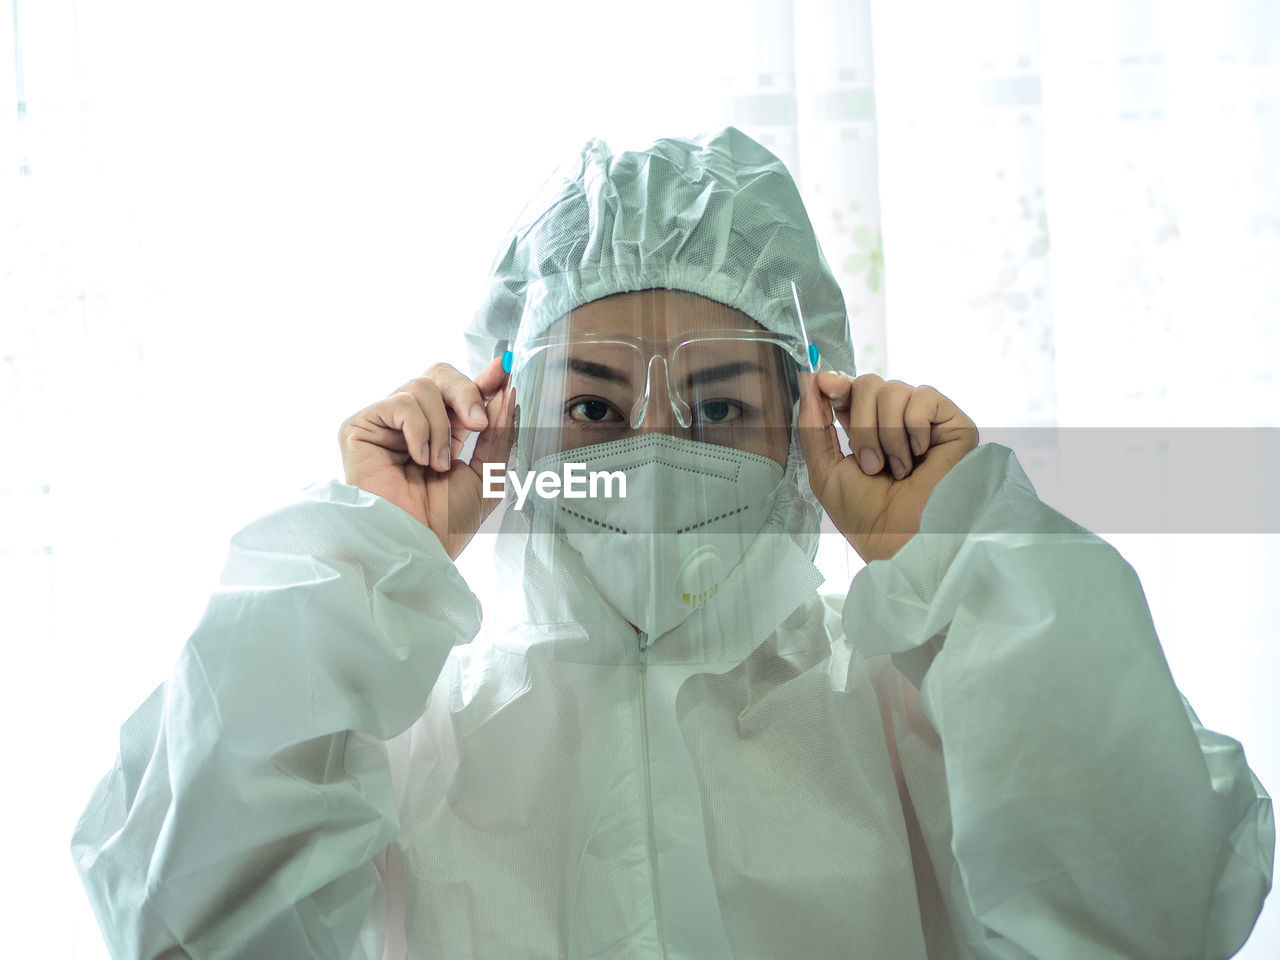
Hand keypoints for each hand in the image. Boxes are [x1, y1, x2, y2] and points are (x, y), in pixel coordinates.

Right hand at [338, 358, 514, 559]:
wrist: (416, 545)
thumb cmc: (446, 522)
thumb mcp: (486, 473)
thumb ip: (498, 432)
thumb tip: (506, 391)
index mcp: (445, 432)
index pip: (461, 391)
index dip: (484, 377)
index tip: (506, 368)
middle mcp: (414, 424)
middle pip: (440, 375)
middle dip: (466, 393)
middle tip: (479, 423)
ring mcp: (386, 424)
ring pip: (422, 387)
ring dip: (441, 429)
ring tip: (436, 464)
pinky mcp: (360, 427)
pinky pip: (401, 403)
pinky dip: (418, 431)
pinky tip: (416, 460)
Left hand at [798, 371, 977, 562]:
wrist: (903, 539)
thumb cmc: (866, 516)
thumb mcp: (826, 471)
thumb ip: (814, 426)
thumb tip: (809, 382)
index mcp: (865, 430)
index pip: (850, 389)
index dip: (837, 383)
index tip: (825, 384)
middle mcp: (895, 421)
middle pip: (869, 384)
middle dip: (861, 425)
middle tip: (872, 465)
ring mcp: (924, 421)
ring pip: (894, 389)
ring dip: (887, 434)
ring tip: (898, 469)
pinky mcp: (952, 424)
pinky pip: (924, 396)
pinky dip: (914, 427)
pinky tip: (921, 455)